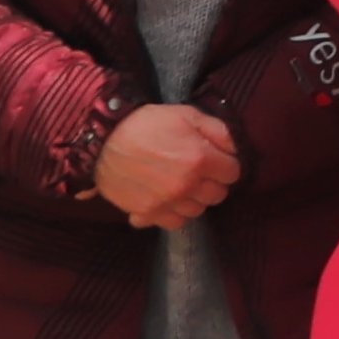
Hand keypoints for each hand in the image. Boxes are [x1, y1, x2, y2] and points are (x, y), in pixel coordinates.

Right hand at [92, 103, 240, 230]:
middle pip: (218, 195)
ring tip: (181, 184)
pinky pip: (174, 223)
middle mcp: (187, 186)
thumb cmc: (147, 123)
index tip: (216, 159)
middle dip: (212, 182)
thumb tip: (236, 148)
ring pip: (197, 211)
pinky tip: (167, 199)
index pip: (233, 173)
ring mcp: (167, 203)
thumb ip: (218, 131)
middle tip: (199, 171)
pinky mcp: (147, 213)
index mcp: (200, 159)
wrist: (103, 139)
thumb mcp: (186, 115)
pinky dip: (173, 213)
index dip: (226, 164)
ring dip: (194, 199)